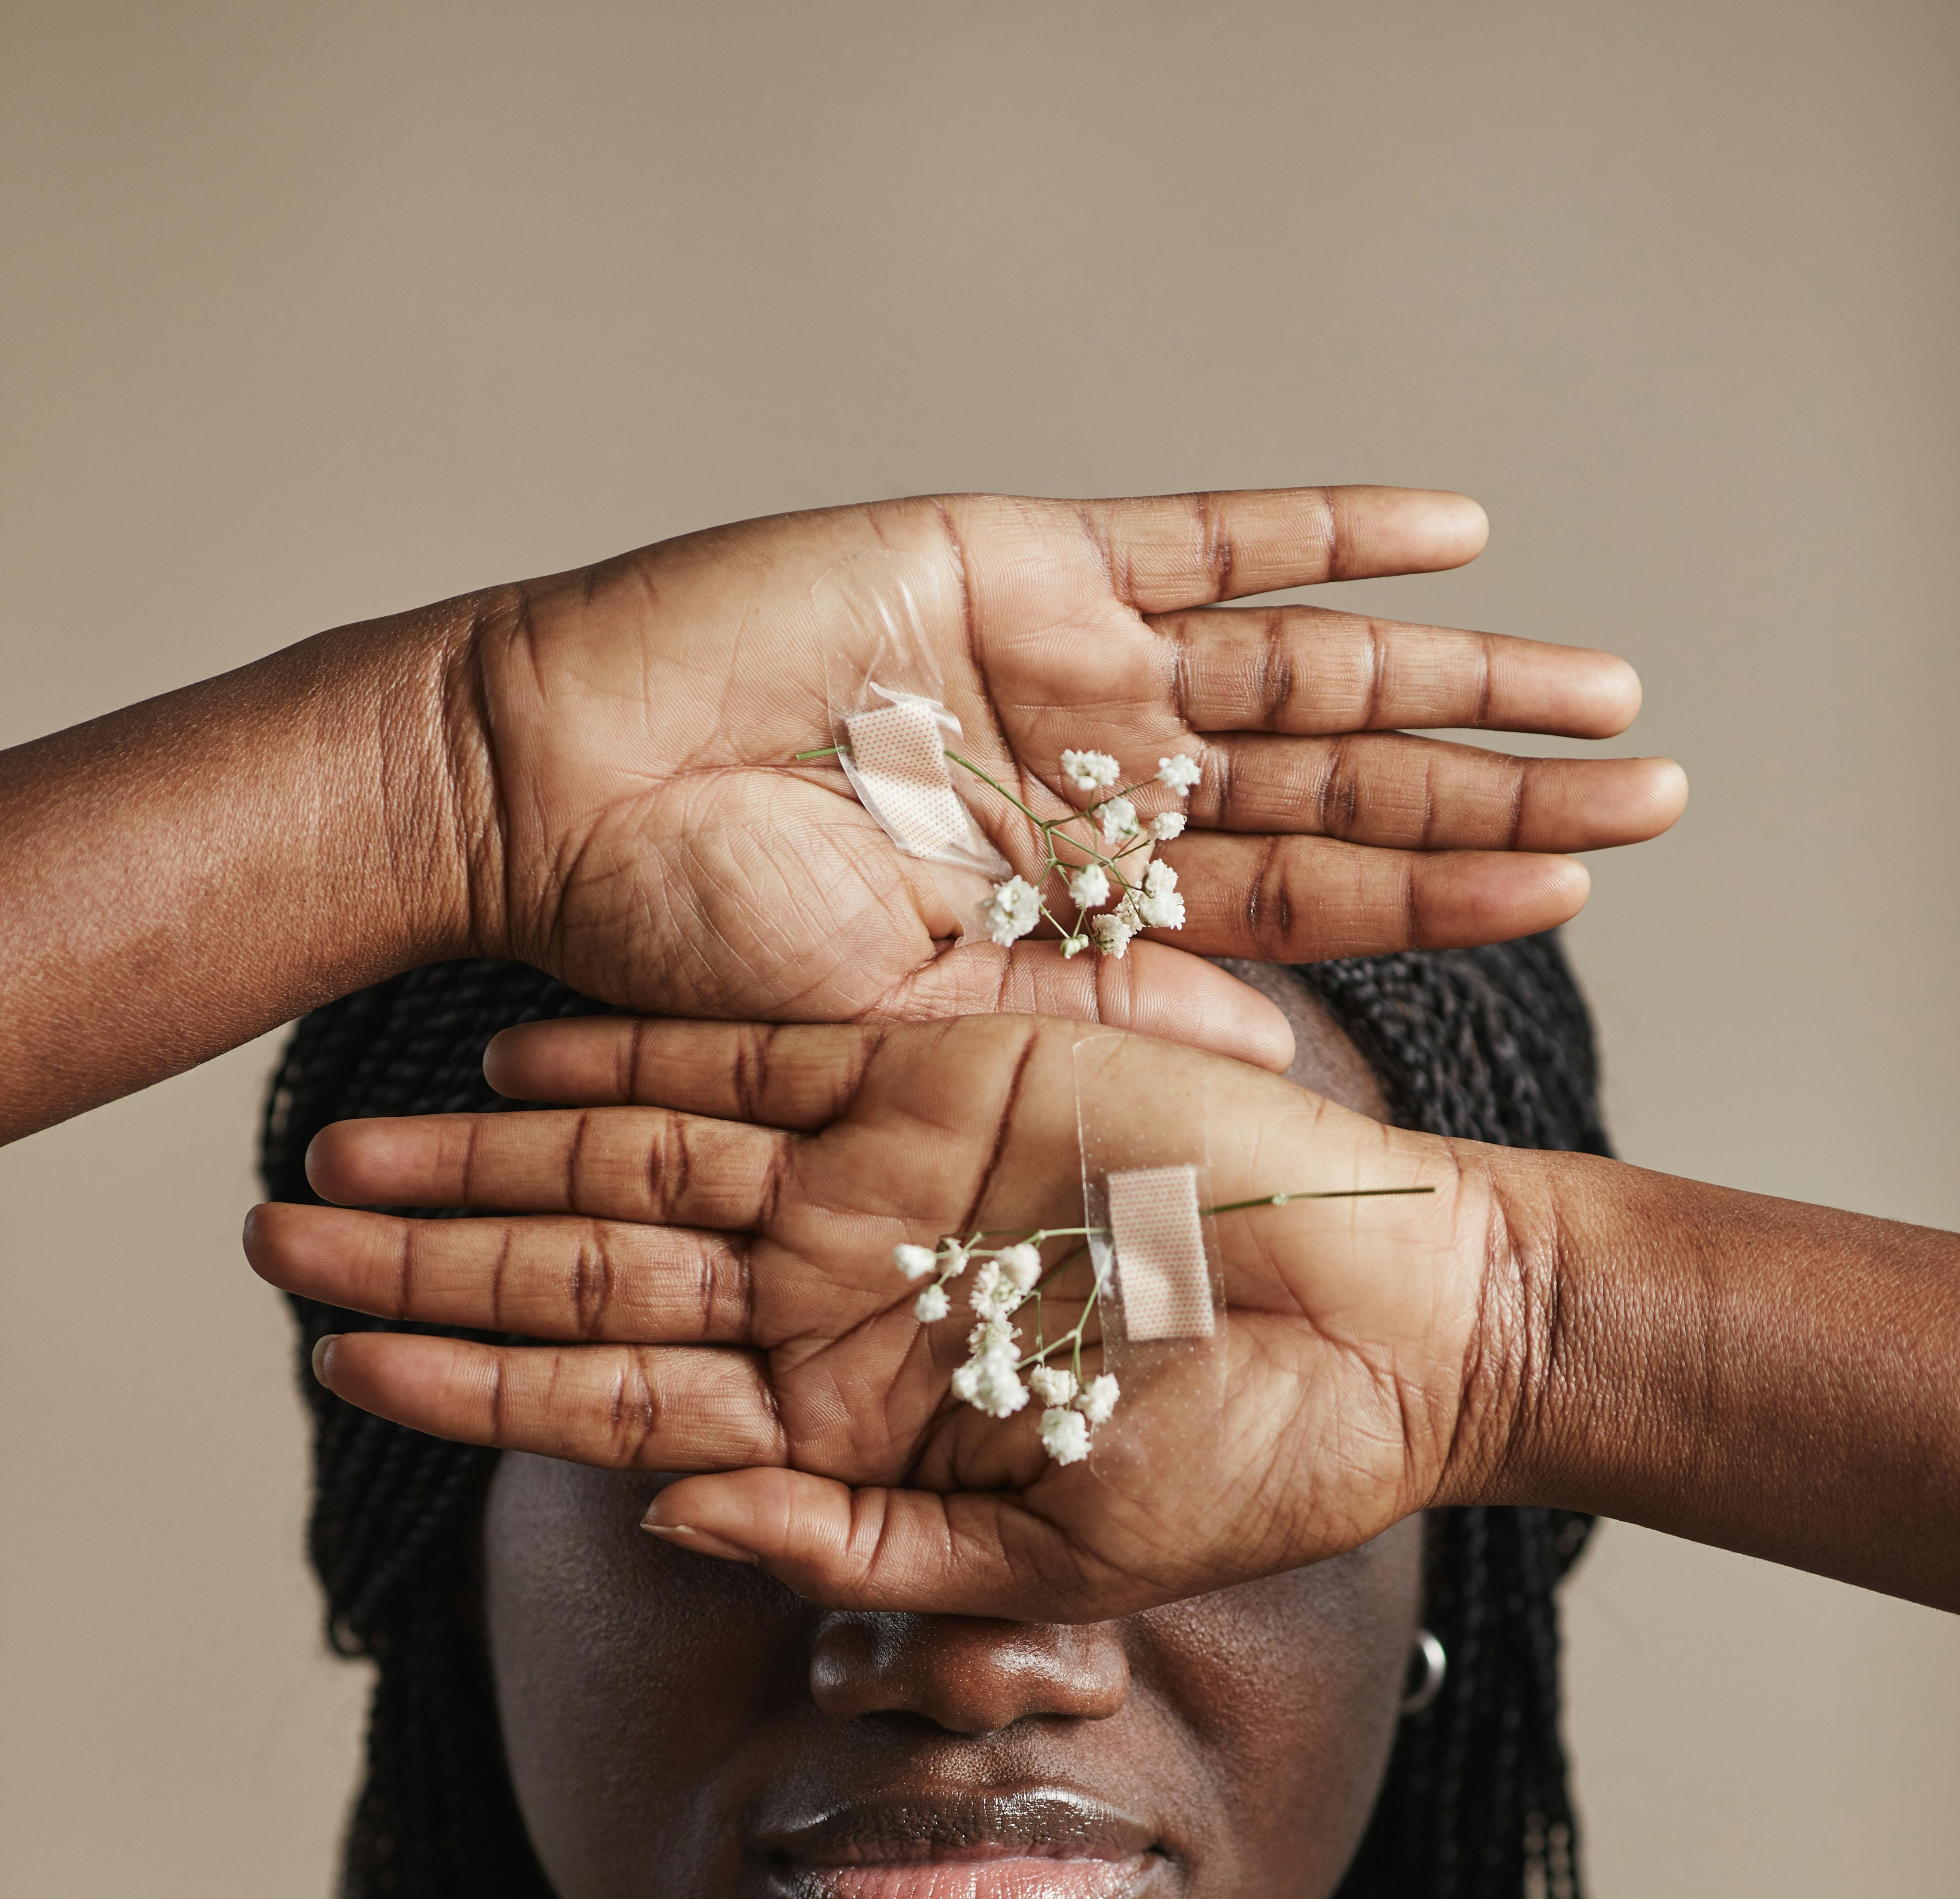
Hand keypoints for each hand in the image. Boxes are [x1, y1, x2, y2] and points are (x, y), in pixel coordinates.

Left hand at [248, 1007, 1506, 1619]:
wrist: (1408, 1331)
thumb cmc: (1257, 1474)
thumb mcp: (1044, 1568)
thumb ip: (847, 1552)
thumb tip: (658, 1526)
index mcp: (849, 1423)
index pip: (611, 1402)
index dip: (468, 1385)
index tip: (334, 1369)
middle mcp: (839, 1296)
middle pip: (587, 1268)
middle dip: (430, 1259)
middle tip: (273, 1240)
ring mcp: (885, 1178)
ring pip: (639, 1155)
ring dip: (491, 1155)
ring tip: (344, 1146)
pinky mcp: (953, 1071)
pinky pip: (764, 1052)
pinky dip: (641, 1048)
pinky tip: (519, 1052)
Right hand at [452, 487, 1682, 1063]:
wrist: (558, 803)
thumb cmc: (692, 946)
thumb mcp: (911, 1024)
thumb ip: (1094, 1024)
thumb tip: (1277, 1055)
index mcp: (1082, 902)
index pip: (1303, 897)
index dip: (1438, 896)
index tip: (1573, 893)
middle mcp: (1102, 782)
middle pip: (1341, 780)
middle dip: (1490, 788)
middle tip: (1650, 784)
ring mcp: (1069, 668)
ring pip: (1304, 666)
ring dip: (1451, 668)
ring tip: (1596, 684)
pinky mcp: (1020, 563)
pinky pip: (1201, 540)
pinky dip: (1318, 533)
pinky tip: (1451, 533)